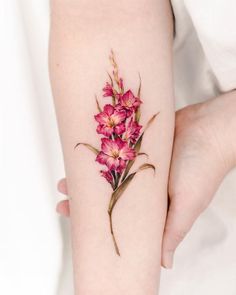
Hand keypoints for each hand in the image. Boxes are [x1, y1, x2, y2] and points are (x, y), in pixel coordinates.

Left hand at [56, 92, 235, 267]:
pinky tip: (86, 156)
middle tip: (63, 198)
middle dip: (85, 198)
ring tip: (67, 177)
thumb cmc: (203, 167)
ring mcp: (142, 165)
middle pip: (109, 195)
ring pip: (110, 173)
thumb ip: (172, 233)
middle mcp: (146, 187)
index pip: (119, 218)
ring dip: (90, 176)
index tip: (74, 222)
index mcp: (155, 205)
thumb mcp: (188, 204)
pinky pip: (117, 152)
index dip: (95, 221)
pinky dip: (102, 155)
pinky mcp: (142, 146)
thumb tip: (163, 265)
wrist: (210, 128)